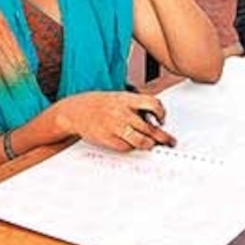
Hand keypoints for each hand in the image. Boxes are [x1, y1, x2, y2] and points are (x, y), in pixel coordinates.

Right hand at [54, 91, 173, 151]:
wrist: (75, 111)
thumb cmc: (97, 104)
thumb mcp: (117, 97)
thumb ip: (134, 105)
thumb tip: (152, 118)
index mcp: (126, 99)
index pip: (152, 104)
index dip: (161, 113)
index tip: (162, 119)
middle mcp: (122, 112)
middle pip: (150, 127)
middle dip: (163, 137)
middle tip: (169, 141)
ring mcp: (115, 127)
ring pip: (141, 140)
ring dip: (149, 144)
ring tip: (151, 144)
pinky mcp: (109, 139)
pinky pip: (127, 147)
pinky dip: (131, 147)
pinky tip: (130, 143)